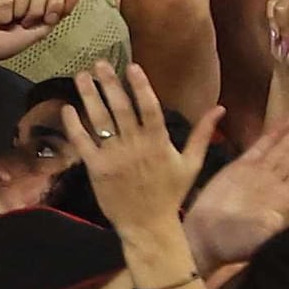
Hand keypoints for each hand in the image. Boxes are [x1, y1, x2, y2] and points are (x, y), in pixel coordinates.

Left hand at [60, 59, 198, 231]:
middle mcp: (136, 146)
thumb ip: (202, 134)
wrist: (148, 225)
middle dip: (109, 83)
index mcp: (159, 143)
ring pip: (99, 120)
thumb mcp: (191, 163)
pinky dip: (74, 125)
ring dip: (89, 96)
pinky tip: (68, 108)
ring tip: (82, 76)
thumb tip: (220, 108)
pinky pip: (83, 142)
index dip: (141, 86)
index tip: (132, 67)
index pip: (149, 107)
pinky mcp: (96, 168)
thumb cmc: (170, 193)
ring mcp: (115, 157)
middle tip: (100, 63)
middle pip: (120, 108)